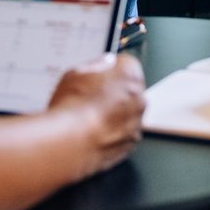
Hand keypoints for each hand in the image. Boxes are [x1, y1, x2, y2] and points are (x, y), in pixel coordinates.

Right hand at [48, 53, 145, 176]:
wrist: (70, 142)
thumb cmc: (73, 106)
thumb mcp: (76, 73)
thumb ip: (96, 65)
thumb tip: (104, 64)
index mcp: (130, 74)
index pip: (125, 65)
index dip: (109, 70)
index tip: (99, 75)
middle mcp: (139, 98)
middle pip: (129, 90)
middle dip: (114, 93)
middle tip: (90, 98)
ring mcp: (136, 123)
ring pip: (126, 114)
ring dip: (113, 115)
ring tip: (87, 118)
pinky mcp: (130, 145)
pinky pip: (123, 134)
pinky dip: (111, 134)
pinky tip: (92, 132)